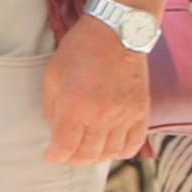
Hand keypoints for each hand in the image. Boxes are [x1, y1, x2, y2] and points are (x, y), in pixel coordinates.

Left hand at [45, 18, 150, 166]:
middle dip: (73, 159)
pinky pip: (134, 143)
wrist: (118, 32)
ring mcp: (124, 115)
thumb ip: (52, 107)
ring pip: (110, 152)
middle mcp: (101, 115)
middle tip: (67, 154)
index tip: (51, 155)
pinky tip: (112, 147)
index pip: (65, 147)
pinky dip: (122, 151)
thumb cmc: (80, 50)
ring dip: (96, 157)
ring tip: (88, 151)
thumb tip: (55, 131)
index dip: (55, 156)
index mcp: (76, 106)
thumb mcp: (53, 75)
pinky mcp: (141, 111)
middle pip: (87, 155)